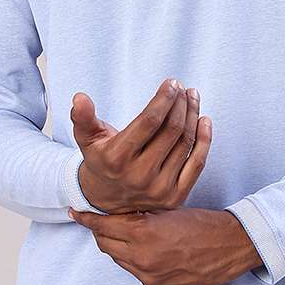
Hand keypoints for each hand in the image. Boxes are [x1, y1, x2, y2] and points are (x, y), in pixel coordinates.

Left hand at [67, 206, 262, 284]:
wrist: (231, 247)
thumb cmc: (202, 223)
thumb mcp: (167, 211)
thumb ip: (139, 216)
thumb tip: (118, 214)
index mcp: (144, 233)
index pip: (103, 226)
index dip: (87, 219)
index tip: (75, 213)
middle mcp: (142, 258)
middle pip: (106, 244)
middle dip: (101, 231)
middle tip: (101, 219)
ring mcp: (149, 276)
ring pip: (119, 259)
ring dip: (118, 246)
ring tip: (127, 233)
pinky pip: (136, 272)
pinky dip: (135, 260)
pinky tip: (146, 249)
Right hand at [70, 78, 212, 214]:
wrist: (106, 201)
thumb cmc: (100, 161)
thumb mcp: (87, 139)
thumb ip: (83, 118)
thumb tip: (79, 98)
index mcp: (117, 158)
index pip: (149, 121)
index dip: (164, 99)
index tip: (172, 83)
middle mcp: (139, 176)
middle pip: (171, 130)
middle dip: (180, 104)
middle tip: (182, 88)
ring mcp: (159, 189)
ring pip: (185, 143)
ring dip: (192, 115)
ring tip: (192, 97)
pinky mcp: (175, 197)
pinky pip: (197, 164)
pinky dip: (204, 140)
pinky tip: (203, 120)